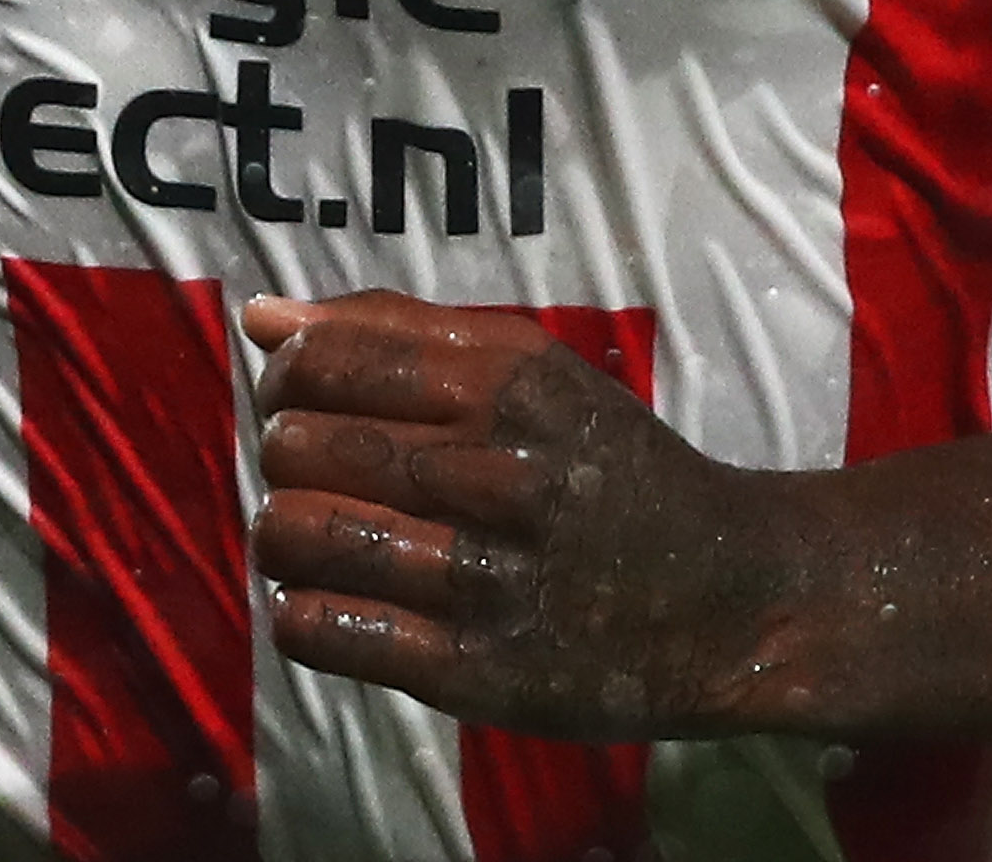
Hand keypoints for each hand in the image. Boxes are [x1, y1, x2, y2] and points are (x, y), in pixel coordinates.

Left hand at [242, 294, 786, 739]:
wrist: (729, 598)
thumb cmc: (611, 468)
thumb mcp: (534, 369)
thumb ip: (397, 330)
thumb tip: (262, 317)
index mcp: (506, 389)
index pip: (324, 363)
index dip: (284, 378)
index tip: (300, 397)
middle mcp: (496, 478)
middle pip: (301, 447)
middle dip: (282, 452)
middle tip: (309, 467)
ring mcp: (485, 582)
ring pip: (303, 537)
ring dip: (280, 534)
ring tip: (308, 534)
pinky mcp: (475, 674)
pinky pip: (329, 632)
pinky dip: (300, 612)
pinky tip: (326, 598)